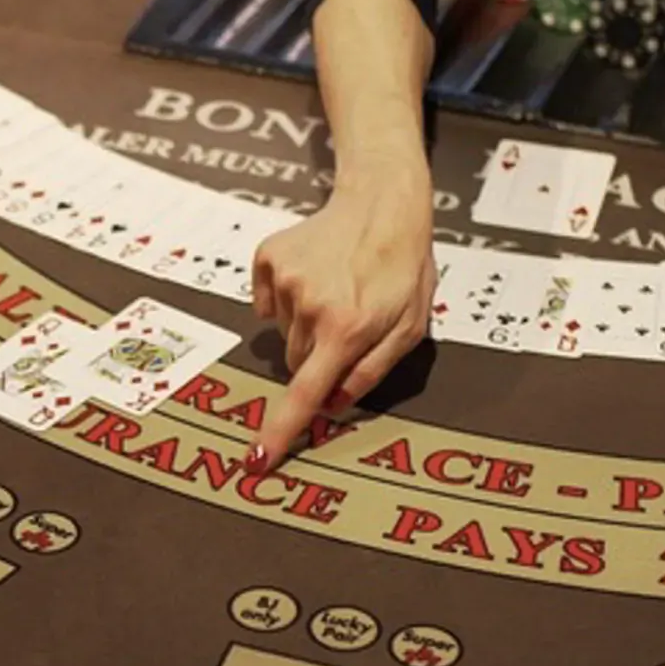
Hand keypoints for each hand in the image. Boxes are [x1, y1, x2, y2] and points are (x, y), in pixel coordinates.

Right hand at [249, 173, 435, 470]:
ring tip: (336, 291)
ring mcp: (284, 280)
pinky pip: (265, 301)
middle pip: (297, 362)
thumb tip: (334, 404)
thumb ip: (371, 370)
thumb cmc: (403, 270)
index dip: (280, 430)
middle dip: (318, 357)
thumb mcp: (408, 328)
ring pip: (284, 332)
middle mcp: (309, 306)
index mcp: (347, 328)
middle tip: (347, 326)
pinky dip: (283, 297)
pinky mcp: (267, 259)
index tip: (256, 461)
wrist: (381, 205)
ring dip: (305, 324)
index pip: (306, 393)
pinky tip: (313, 276)